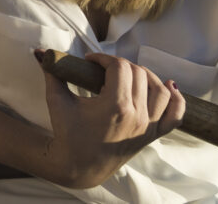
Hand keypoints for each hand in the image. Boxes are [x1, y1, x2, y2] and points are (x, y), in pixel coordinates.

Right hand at [40, 51, 184, 187]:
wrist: (80, 166)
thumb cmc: (68, 133)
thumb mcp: (57, 101)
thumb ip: (52, 73)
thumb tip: (40, 52)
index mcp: (115, 107)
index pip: (119, 67)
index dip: (103, 57)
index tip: (90, 61)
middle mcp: (137, 116)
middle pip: (138, 73)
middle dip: (119, 64)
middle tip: (102, 69)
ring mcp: (148, 127)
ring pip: (160, 89)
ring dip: (144, 75)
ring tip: (126, 75)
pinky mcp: (153, 135)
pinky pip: (175, 115)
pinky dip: (176, 99)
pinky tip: (169, 86)